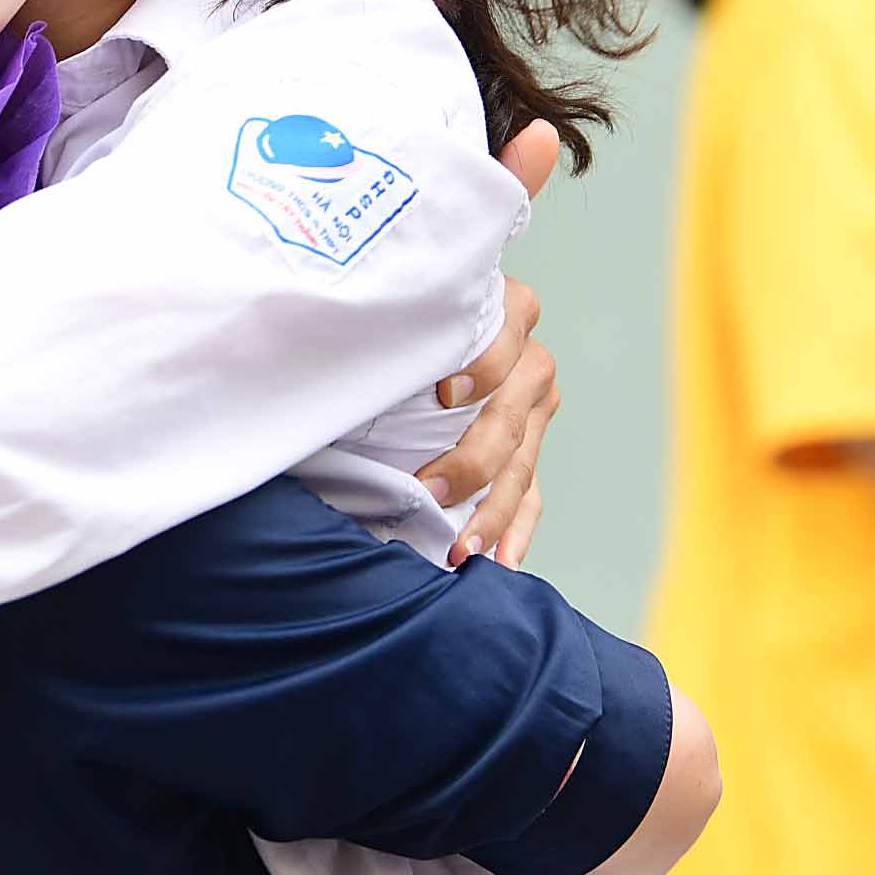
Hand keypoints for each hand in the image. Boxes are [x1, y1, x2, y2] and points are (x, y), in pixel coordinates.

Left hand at [421, 278, 558, 565]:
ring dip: (492, 510)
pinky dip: (514, 528)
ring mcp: (533, 410)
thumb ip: (397, 337)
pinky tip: (503, 560)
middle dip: (473, 461)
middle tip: (432, 491)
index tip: (448, 395)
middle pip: (510, 417)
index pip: (506, 340)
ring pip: (520, 464)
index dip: (483, 368)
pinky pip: (530, 493)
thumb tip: (341, 361)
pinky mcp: (529, 449)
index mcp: (506, 314)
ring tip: (464, 547)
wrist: (425, 338)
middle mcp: (528, 362)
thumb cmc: (400, 329)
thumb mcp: (401, 323)